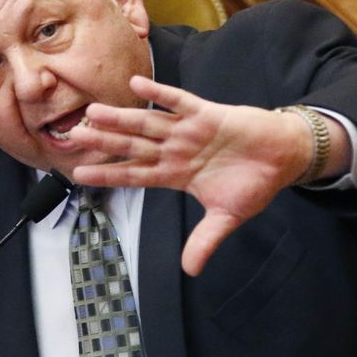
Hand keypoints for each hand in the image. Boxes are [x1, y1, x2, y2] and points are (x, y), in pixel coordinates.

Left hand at [69, 75, 348, 275]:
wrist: (283, 158)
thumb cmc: (255, 184)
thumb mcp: (227, 218)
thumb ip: (205, 241)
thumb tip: (191, 271)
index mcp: (177, 175)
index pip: (136, 175)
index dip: (109, 174)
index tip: (80, 173)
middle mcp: (176, 151)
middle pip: (133, 146)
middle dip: (105, 141)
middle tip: (73, 135)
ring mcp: (189, 131)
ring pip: (148, 123)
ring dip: (121, 118)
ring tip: (93, 111)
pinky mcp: (207, 115)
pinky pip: (179, 101)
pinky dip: (159, 94)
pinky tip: (136, 85)